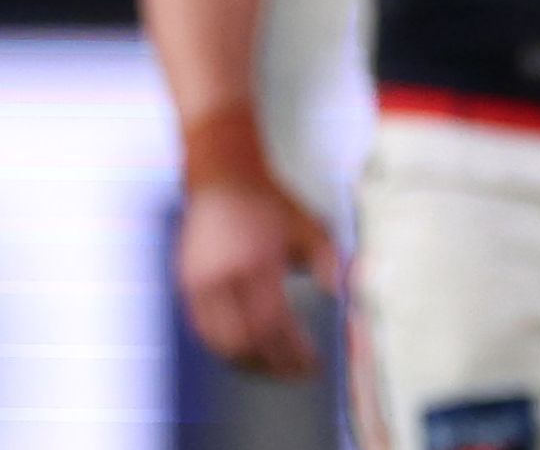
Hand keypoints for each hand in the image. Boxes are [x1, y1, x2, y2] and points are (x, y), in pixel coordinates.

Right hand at [175, 179, 340, 378]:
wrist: (225, 179)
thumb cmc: (273, 205)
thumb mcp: (312, 226)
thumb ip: (328, 263)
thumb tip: (340, 299)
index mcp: (258, 262)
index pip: (273, 323)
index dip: (292, 352)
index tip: (313, 365)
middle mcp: (223, 276)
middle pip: (244, 341)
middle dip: (271, 365)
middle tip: (296, 374)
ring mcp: (199, 283)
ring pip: (219, 343)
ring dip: (246, 363)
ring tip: (274, 370)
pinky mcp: (185, 285)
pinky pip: (203, 331)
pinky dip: (224, 349)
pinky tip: (247, 354)